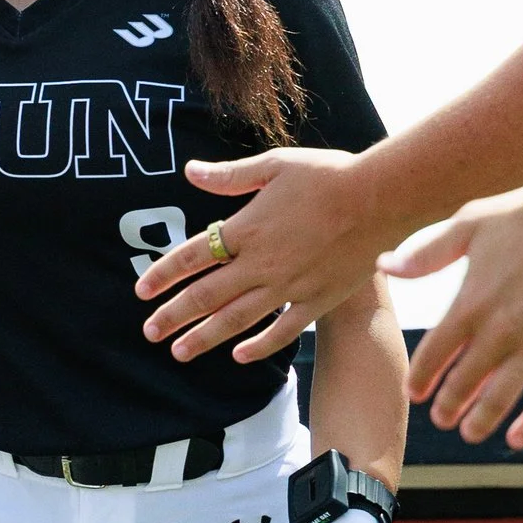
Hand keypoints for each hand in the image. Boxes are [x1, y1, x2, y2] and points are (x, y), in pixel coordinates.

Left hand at [136, 147, 386, 363]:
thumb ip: (230, 175)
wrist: (381, 199)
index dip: (163, 274)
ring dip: (205, 338)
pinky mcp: (317, 300)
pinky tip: (240, 357)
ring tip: (180, 353)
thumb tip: (190, 172)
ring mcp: (289, 286)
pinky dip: (259, 346)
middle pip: (206, 295)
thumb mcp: (275, 165)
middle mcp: (262, 263)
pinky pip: (283, 330)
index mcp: (247, 228)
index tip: (141, 291)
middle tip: (149, 332)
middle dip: (174, 316)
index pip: (192, 255)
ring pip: (237, 319)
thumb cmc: (329, 175)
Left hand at [402, 185, 522, 448]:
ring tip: (470, 431)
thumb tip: (384, 264)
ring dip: (480, 422)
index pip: (432, 356)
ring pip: (499, 401)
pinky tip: (517, 438)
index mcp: (469, 303)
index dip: (420, 379)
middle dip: (447, 407)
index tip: (416, 391)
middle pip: (462, 385)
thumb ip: (426, 253)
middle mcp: (499, 332)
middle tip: (443, 417)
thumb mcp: (469, 224)